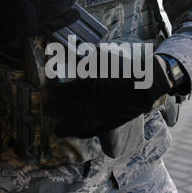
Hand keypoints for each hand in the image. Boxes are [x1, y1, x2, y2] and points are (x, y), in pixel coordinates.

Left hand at [45, 53, 171, 138]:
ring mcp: (101, 115)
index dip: (56, 93)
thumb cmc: (123, 68)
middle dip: (55, 110)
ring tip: (57, 131)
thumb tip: (73, 58)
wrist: (144, 83)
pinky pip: (94, 131)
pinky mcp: (111, 123)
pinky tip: (78, 134)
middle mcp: (92, 102)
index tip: (52, 92)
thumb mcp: (102, 58)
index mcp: (88, 85)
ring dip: (66, 129)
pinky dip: (84, 134)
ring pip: (78, 125)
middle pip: (67, 110)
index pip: (65, 92)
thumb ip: (86, 60)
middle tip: (47, 110)